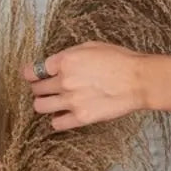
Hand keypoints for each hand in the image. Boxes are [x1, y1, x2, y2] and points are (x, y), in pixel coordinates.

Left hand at [21, 41, 147, 131]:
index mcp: (65, 61)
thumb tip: (57, 63)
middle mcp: (64, 81)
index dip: (31, 74)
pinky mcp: (81, 117)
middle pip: (36, 89)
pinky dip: (57, 120)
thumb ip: (69, 55)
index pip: (33, 71)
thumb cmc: (121, 61)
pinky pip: (56, 124)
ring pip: (40, 106)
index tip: (33, 76)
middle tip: (48, 89)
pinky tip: (64, 116)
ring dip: (45, 104)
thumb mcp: (92, 47)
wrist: (140, 80)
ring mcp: (71, 101)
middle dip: (40, 88)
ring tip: (54, 103)